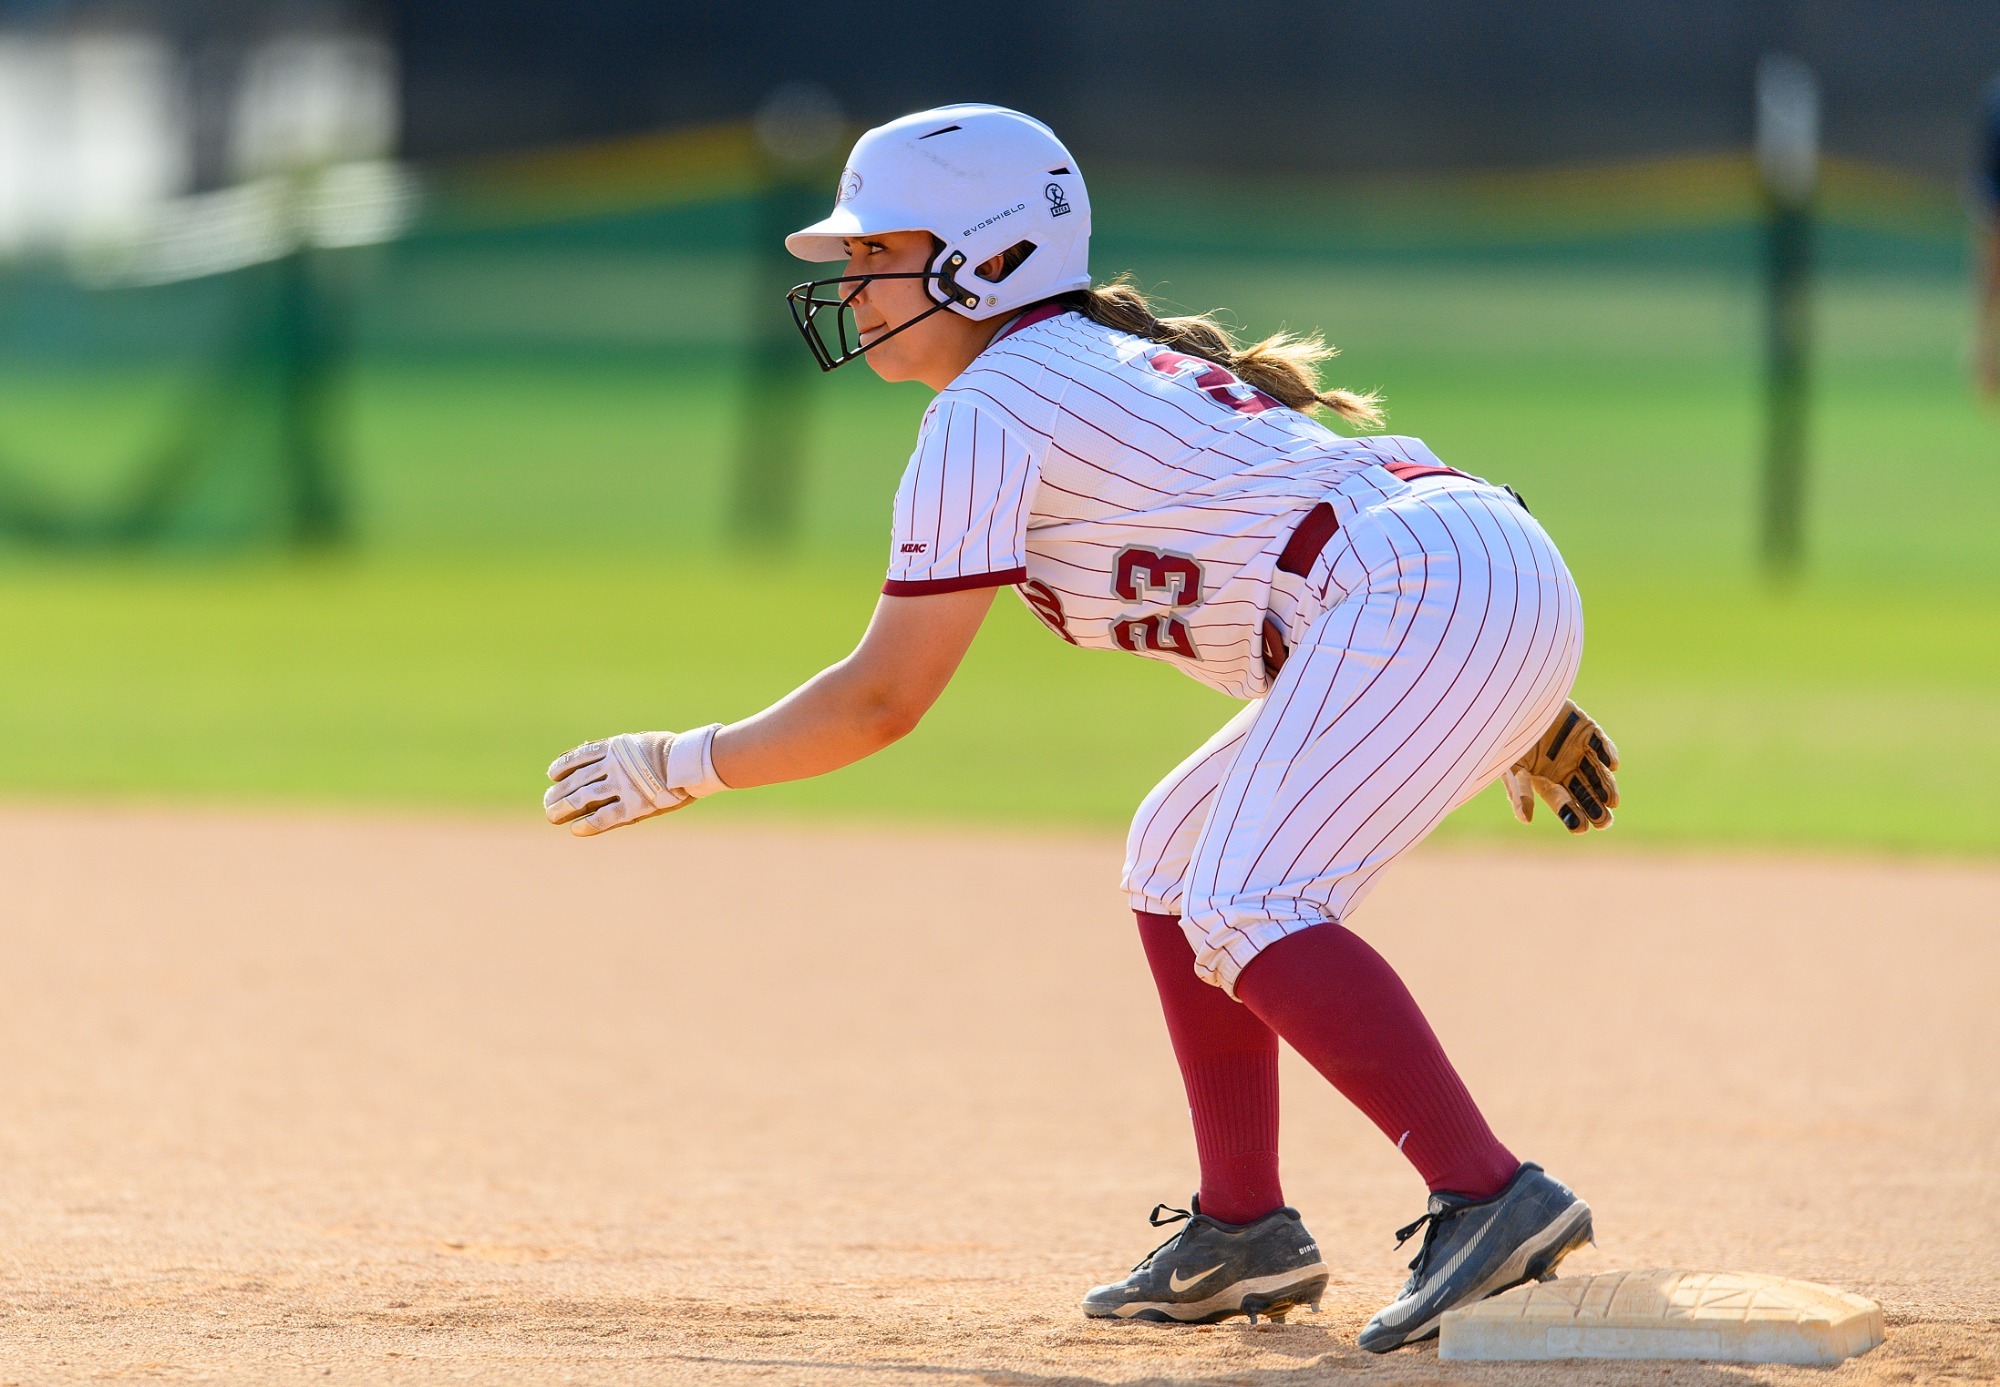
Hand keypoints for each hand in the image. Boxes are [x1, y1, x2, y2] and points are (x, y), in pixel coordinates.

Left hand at [545, 729, 723, 836]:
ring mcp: (623, 786)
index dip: (562, 768)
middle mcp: (614, 766)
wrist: (694, 762)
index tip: (552, 776)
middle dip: (558, 793)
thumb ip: (612, 748)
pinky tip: (576, 829)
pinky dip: (587, 824)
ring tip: (552, 816)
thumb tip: (586, 748)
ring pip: (583, 799)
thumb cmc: (669, 752)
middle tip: (548, 802)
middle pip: (576, 781)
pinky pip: (604, 817)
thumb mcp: (636, 742)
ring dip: (564, 808)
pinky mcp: (635, 806)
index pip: (578, 758)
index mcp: (614, 749)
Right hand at [1503, 700, 1619, 832]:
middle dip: (1594, 807)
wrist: (1512, 699)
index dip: (1572, 815)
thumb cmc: (1506, 736)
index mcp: (1544, 778)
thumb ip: (1519, 791)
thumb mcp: (1509, 766)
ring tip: (1612, 800)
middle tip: (1605, 822)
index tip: (1582, 829)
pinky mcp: (1586, 729)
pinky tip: (1612, 765)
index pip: (1562, 801)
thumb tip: (1526, 820)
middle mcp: (1563, 766)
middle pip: (1584, 791)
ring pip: (1596, 772)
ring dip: (1605, 786)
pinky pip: (1600, 744)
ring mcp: (1576, 748)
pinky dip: (1606, 753)